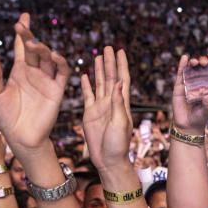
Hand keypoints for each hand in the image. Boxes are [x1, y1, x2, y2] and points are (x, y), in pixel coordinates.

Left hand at [0, 13, 69, 152]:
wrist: (22, 138)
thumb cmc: (7, 119)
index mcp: (19, 72)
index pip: (21, 48)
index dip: (22, 33)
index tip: (22, 17)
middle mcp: (34, 73)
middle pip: (35, 49)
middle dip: (30, 37)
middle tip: (22, 27)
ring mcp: (46, 80)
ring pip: (48, 58)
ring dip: (43, 49)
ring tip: (34, 44)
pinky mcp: (57, 90)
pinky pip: (62, 73)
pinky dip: (60, 63)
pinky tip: (53, 56)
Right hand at [81, 47, 133, 171]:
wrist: (108, 160)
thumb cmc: (118, 145)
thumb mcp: (120, 123)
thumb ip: (118, 103)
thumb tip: (120, 82)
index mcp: (121, 104)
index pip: (122, 79)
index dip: (121, 64)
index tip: (120, 51)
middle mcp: (111, 102)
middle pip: (111, 77)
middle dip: (109, 62)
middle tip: (107, 47)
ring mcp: (100, 107)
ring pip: (99, 83)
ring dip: (99, 69)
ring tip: (98, 56)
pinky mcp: (90, 114)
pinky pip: (87, 95)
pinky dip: (86, 85)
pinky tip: (85, 75)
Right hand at [172, 55, 207, 134]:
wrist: (188, 126)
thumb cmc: (200, 118)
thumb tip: (207, 96)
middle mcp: (199, 83)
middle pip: (201, 68)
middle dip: (204, 62)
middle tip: (206, 63)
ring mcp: (188, 84)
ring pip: (191, 69)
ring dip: (194, 62)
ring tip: (196, 62)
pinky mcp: (179, 87)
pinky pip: (180, 74)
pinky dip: (182, 65)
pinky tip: (184, 57)